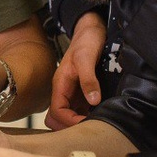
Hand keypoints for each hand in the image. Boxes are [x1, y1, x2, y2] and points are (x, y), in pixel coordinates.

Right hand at [46, 12, 105, 129]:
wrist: (91, 28)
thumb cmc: (87, 40)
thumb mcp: (86, 58)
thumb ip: (88, 80)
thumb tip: (93, 101)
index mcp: (60, 84)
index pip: (56, 112)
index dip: (69, 121)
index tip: (87, 124)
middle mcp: (63, 90)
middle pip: (56, 117)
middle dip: (69, 126)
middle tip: (89, 128)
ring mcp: (72, 91)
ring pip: (67, 115)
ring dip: (78, 122)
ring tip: (97, 124)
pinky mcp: (82, 91)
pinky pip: (79, 109)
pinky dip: (86, 116)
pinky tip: (100, 115)